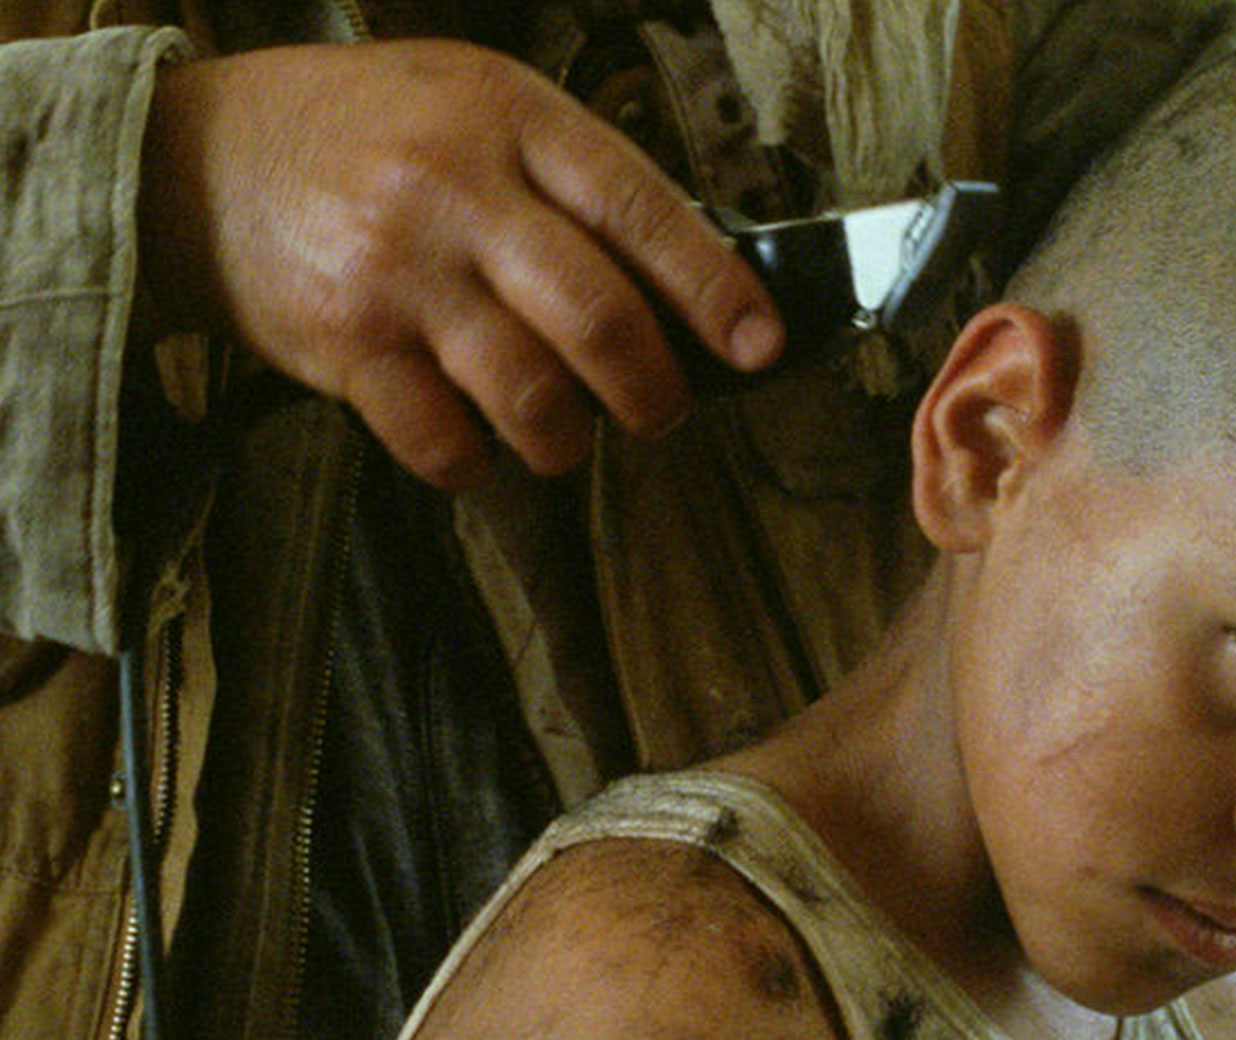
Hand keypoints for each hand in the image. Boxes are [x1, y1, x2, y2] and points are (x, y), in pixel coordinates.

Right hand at [138, 41, 783, 487]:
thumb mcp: (479, 104)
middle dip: (654, 392)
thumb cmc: (367, 132)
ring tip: (565, 433)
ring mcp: (396, 272)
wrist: (200, 155)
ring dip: (569, 440)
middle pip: (599, 319)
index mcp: (510, 120)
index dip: (713, 290)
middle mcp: (455, 192)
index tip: (759, 347)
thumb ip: (573, 176)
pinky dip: (478, 464)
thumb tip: (690, 281)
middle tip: (661, 413)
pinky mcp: (343, 345)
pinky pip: (444, 443)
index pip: (640, 211)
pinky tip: (478, 443)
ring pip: (532, 396)